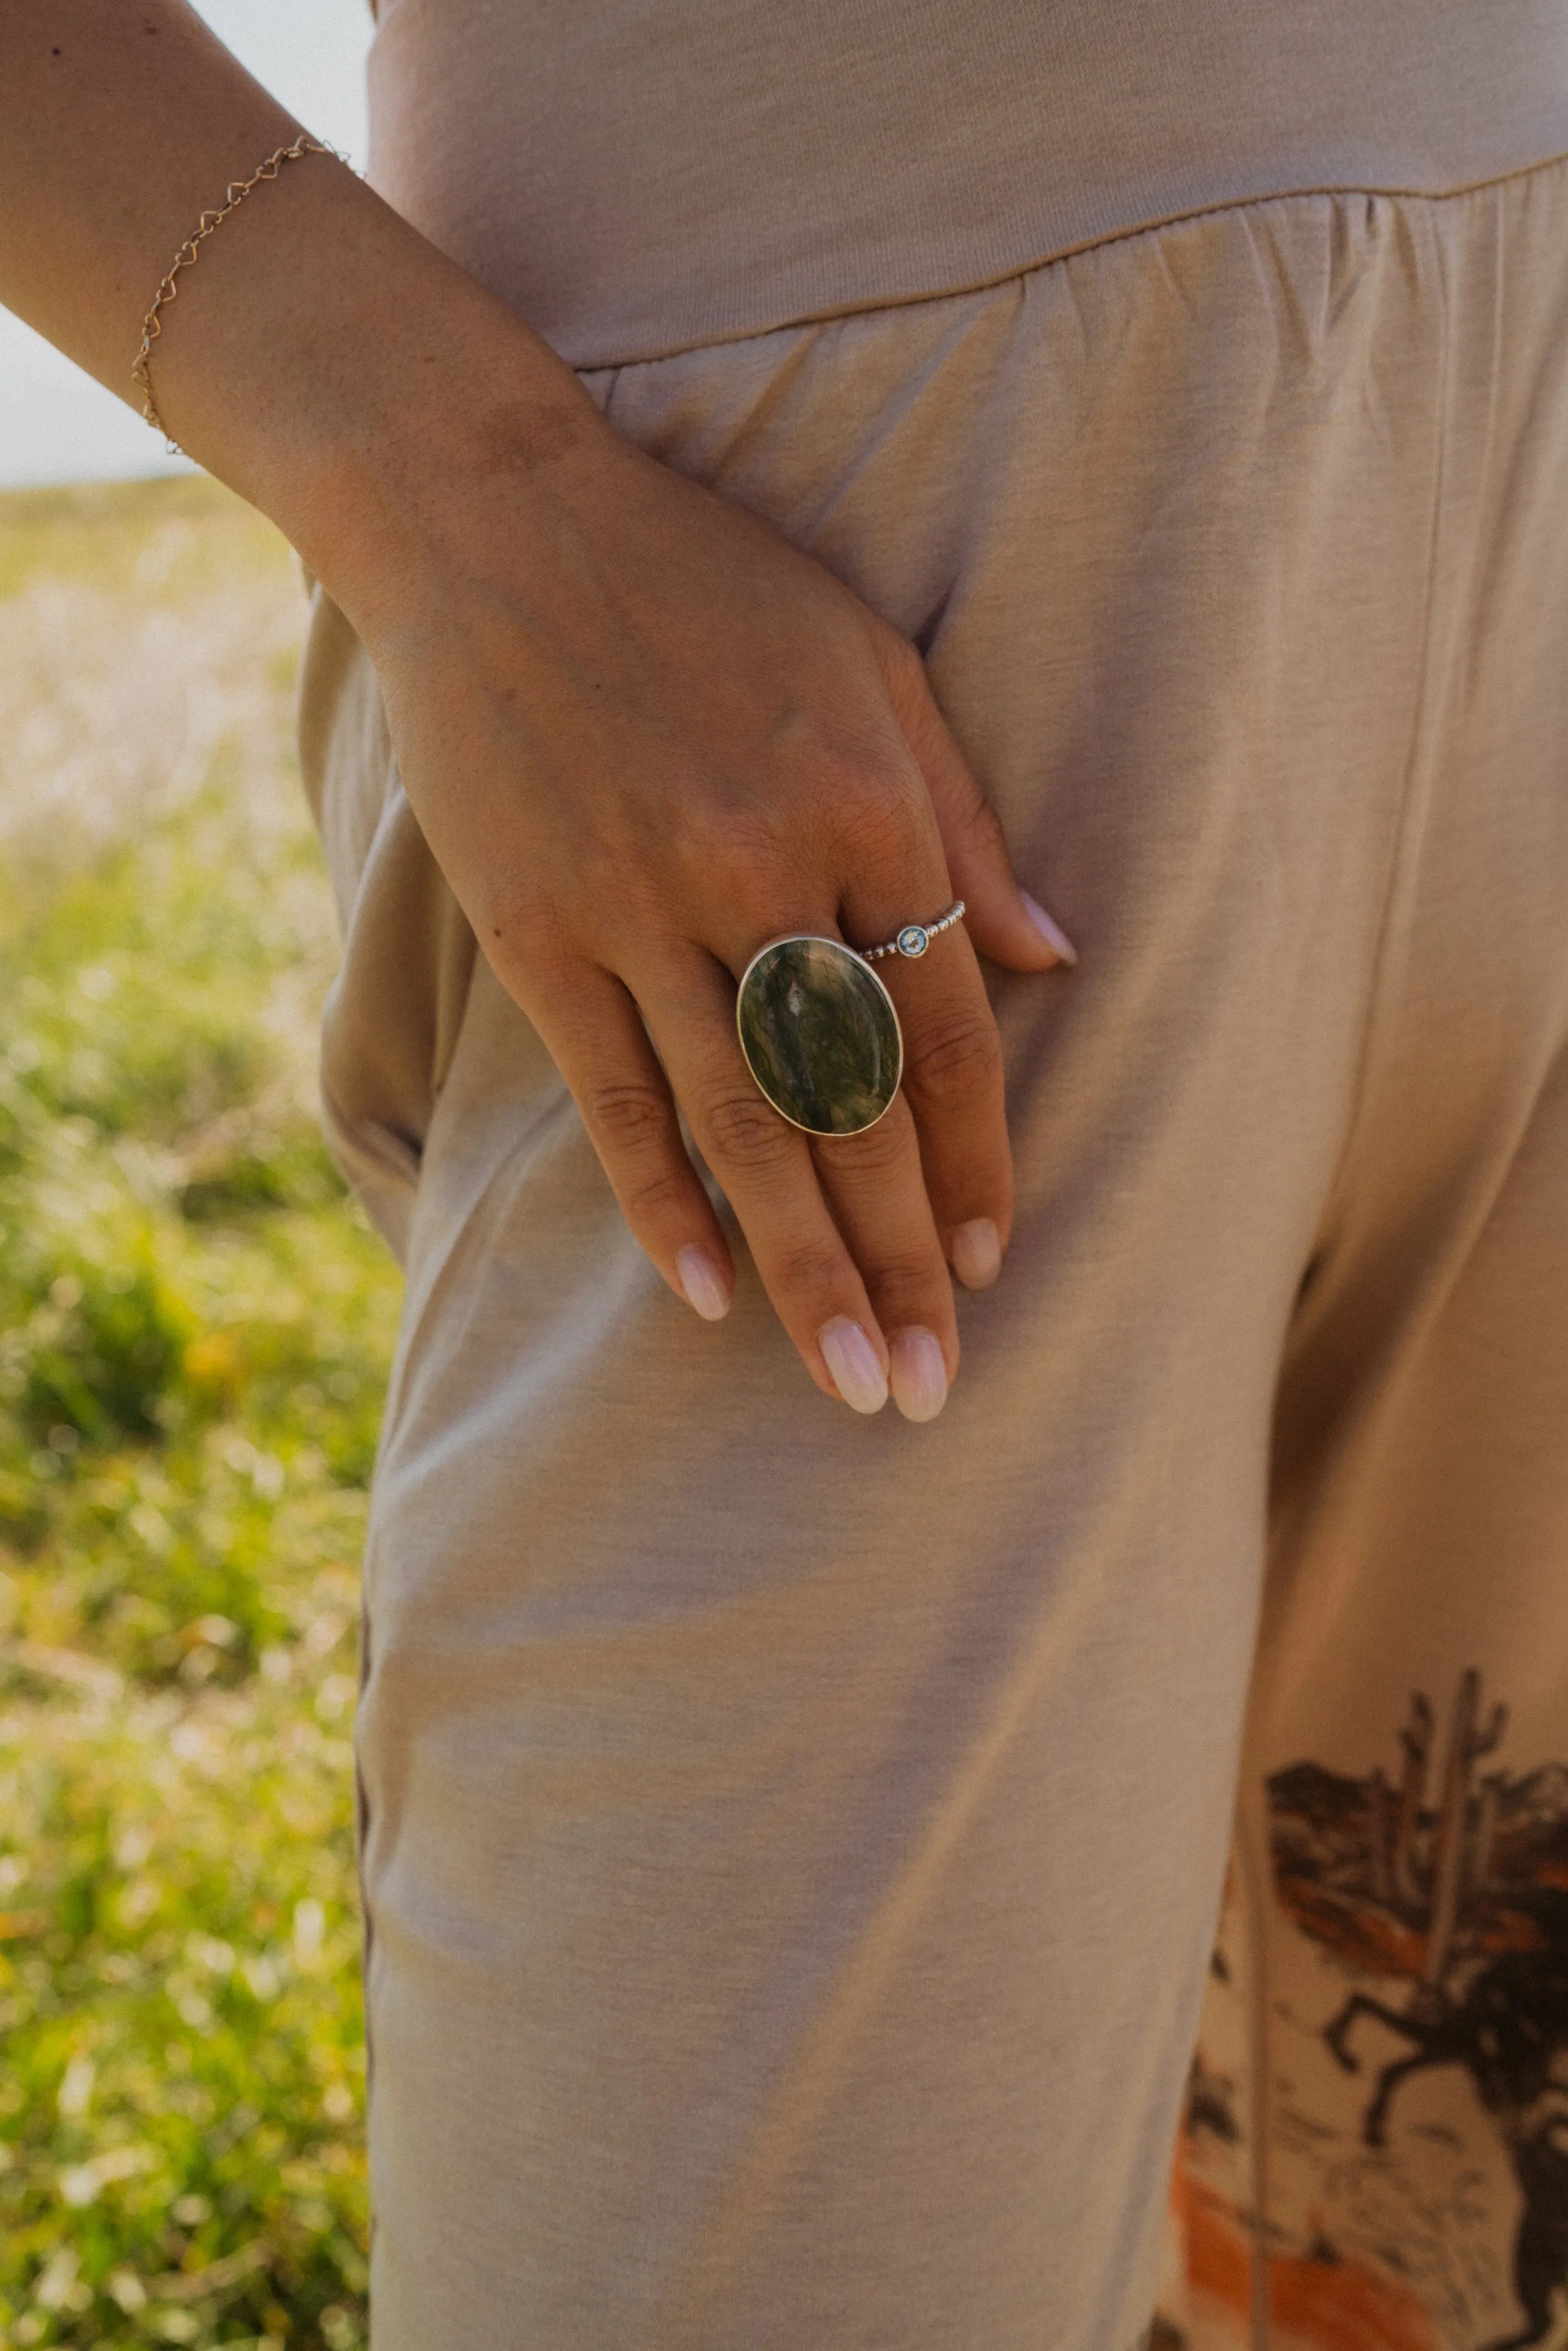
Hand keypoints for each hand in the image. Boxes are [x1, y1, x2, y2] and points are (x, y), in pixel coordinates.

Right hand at [343, 395, 1074, 1422]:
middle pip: (856, 1106)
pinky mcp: (537, 925)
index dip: (977, 1159)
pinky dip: (658, 1199)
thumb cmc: (709, 585)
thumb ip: (967, 823)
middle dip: (902, 1259)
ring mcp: (640, 902)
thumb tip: (1060, 960)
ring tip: (847, 1383)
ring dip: (801, 1266)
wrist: (495, 516)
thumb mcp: (877, 666)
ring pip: (743, 1125)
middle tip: (930, 1392)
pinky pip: (612, 1092)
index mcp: (870, 802)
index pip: (949, 1029)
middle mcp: (765, 866)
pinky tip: (703, 1295)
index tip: (993, 1266)